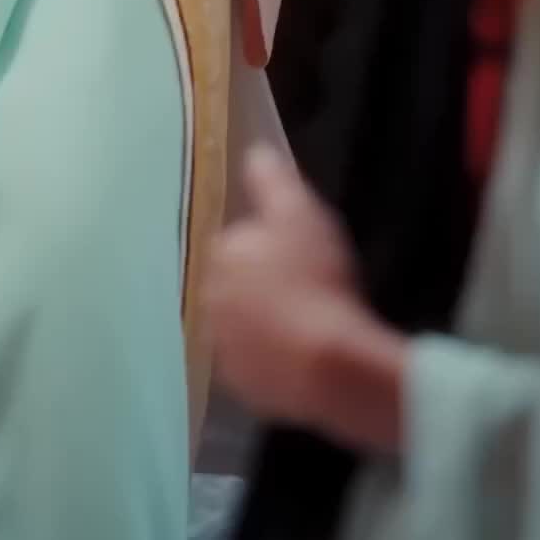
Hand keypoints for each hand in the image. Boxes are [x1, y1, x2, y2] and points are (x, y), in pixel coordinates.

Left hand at [207, 148, 405, 451]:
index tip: (295, 254)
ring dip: (262, 323)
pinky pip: (255, 365)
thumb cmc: (315, 279)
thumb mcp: (299, 211)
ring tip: (304, 324)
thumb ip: (271, 178)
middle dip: (259, 285)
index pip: (236, 243)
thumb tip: (253, 152)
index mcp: (220, 255)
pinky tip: (300, 355)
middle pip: (234, 285)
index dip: (267, 247)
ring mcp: (223, 349)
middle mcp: (209, 301)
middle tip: (301, 288)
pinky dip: (271, 360)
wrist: (329, 362)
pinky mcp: (242, 387)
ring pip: (242, 326)